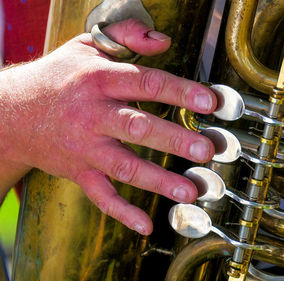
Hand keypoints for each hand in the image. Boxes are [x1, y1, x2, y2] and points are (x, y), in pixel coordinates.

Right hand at [0, 19, 215, 234]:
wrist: (10, 113)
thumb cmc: (58, 78)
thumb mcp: (87, 46)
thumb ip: (125, 36)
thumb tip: (162, 41)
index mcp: (98, 80)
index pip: (145, 83)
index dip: (179, 92)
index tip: (209, 102)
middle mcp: (93, 115)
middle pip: (138, 128)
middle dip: (174, 140)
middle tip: (206, 149)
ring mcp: (86, 148)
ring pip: (125, 166)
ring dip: (159, 180)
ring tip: (190, 191)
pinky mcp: (79, 172)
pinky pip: (101, 196)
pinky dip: (123, 212)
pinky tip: (146, 225)